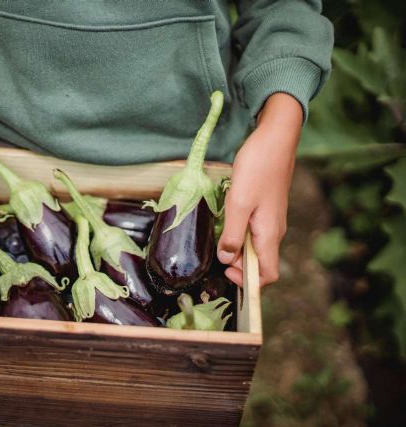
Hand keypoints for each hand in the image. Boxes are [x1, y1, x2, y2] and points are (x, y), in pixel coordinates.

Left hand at [217, 93, 302, 285]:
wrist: (275, 138)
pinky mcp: (265, 208)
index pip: (268, 274)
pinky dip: (238, 231)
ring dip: (236, 246)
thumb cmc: (258, 168)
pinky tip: (225, 219)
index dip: (248, 281)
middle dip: (237, 263)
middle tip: (215, 250)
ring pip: (254, 245)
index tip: (226, 271)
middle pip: (258, 261)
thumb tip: (227, 259)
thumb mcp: (238, 203)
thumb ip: (232, 234)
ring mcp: (270, 219)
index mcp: (269, 234)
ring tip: (218, 233)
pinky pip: (252, 229)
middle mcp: (273, 231)